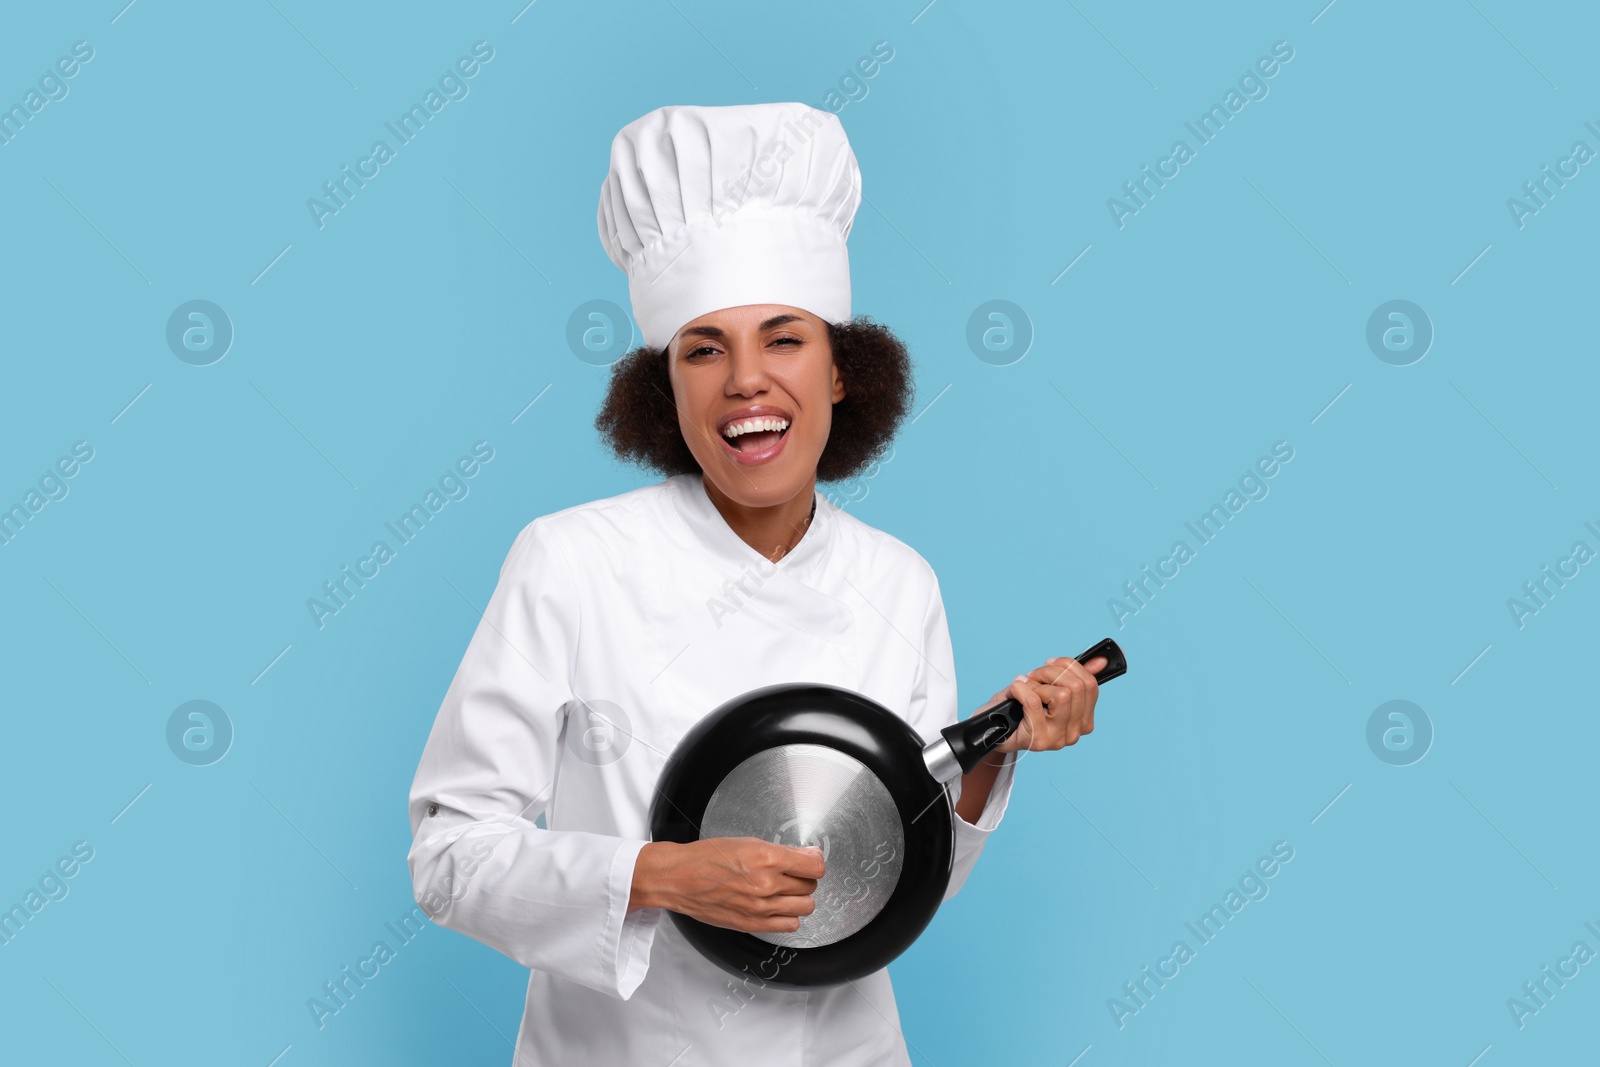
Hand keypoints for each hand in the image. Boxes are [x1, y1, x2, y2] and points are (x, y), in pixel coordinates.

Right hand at [628, 838, 824, 933]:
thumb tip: (805, 856)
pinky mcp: (752, 924)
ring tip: (785, 889)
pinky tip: (777, 906)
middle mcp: (766, 884)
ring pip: (805, 906)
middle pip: (810, 886)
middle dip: (804, 877)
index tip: (810, 859)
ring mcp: (760, 907)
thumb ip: (779, 852)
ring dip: (799, 897)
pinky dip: (788, 916)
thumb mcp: (746, 842)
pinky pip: (790, 925)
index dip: (815, 861)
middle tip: (791, 872)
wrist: (679, 879)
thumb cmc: (706, 857)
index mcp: (766, 858)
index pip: (815, 866)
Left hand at [983, 654, 1106, 756]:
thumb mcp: (1046, 687)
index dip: (1069, 666)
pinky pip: (1035, 702)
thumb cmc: (1018, 707)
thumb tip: (1100, 660)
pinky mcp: (1038, 740)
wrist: (993, 730)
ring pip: (1061, 695)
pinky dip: (1021, 689)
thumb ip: (1072, 676)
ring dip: (1038, 682)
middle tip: (1033, 675)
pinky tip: (1014, 691)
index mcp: (1083, 720)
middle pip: (1076, 687)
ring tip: (1025, 686)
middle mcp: (1075, 732)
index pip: (1090, 685)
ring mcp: (1058, 739)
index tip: (1050, 663)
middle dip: (1051, 672)